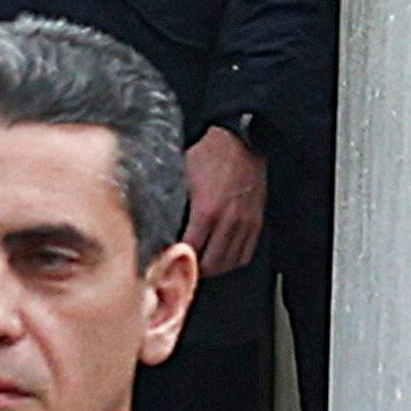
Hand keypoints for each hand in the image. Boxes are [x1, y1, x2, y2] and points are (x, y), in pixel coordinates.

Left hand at [182, 125, 270, 278]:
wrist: (242, 140)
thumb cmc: (209, 154)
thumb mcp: (182, 174)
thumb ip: (172, 200)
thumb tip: (155, 221)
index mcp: (206, 211)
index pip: (190, 250)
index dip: (177, 260)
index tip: (167, 262)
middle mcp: (228, 221)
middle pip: (212, 264)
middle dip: (195, 270)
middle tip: (183, 267)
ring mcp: (245, 223)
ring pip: (230, 263)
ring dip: (214, 268)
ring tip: (200, 265)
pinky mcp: (256, 221)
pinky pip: (246, 254)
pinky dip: (232, 260)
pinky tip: (220, 256)